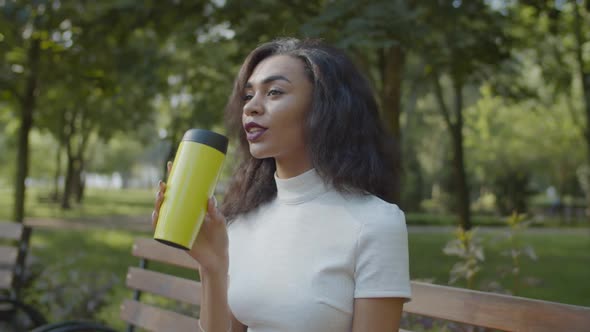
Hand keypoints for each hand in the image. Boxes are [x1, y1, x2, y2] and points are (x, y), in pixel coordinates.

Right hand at [152, 161, 228, 275]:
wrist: (218, 259)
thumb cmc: (220, 239)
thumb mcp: (220, 222)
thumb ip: (215, 212)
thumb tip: (210, 198)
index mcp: (194, 207)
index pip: (182, 189)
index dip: (175, 177)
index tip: (170, 164)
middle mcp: (183, 215)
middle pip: (169, 199)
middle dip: (163, 190)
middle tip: (163, 184)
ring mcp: (178, 225)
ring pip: (163, 212)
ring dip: (158, 203)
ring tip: (160, 196)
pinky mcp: (175, 237)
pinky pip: (162, 228)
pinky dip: (157, 221)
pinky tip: (156, 214)